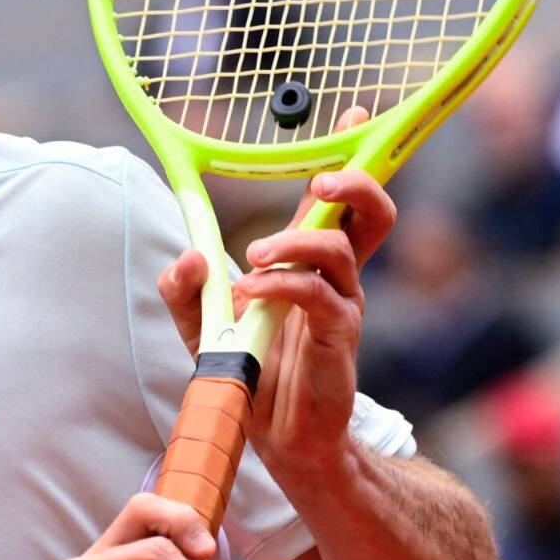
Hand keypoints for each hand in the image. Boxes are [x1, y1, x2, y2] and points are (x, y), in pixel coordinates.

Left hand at [155, 108, 397, 474]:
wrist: (279, 442)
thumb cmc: (254, 378)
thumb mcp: (205, 329)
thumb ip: (187, 289)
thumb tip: (189, 255)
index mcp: (311, 267)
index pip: (336, 204)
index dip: (349, 160)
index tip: (352, 117)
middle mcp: (336, 280)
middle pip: (371, 215)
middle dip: (354, 185)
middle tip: (320, 179)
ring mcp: (342, 309)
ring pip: (340, 252)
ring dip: (295, 241)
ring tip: (253, 255)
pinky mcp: (338, 342)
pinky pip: (320, 299)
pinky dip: (283, 287)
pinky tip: (250, 294)